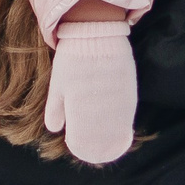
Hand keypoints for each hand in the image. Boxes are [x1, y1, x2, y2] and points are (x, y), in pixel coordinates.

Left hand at [46, 18, 136, 164]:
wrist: (95, 33)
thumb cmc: (71, 58)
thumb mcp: (58, 83)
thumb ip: (55, 108)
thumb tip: (55, 129)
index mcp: (78, 106)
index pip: (82, 136)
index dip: (81, 146)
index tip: (79, 148)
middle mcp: (99, 107)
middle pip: (101, 136)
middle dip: (98, 145)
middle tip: (97, 151)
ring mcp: (116, 99)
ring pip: (116, 128)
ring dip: (113, 138)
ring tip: (111, 145)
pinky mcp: (130, 90)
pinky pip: (128, 114)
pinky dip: (124, 124)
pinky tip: (124, 129)